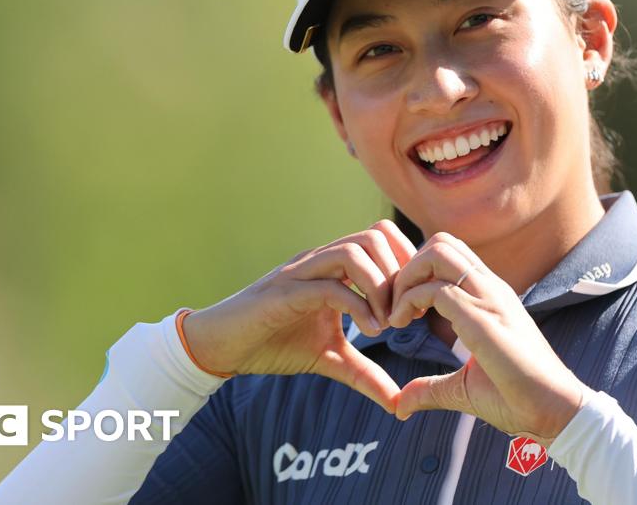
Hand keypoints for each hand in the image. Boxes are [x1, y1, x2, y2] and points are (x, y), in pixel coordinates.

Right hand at [182, 220, 416, 413]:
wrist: (221, 346)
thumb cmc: (273, 343)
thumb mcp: (330, 359)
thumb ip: (364, 374)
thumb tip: (397, 402)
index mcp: (334, 267)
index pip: (382, 238)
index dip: (406, 267)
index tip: (415, 309)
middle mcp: (320, 260)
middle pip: (375, 235)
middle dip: (399, 274)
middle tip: (406, 316)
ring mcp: (302, 272)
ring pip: (354, 251)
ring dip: (381, 286)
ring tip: (387, 324)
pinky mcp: (285, 292)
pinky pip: (329, 286)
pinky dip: (358, 305)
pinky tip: (370, 331)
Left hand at [388, 232, 590, 445]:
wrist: (553, 410)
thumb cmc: (517, 398)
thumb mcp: (464, 387)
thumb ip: (431, 388)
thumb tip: (401, 404)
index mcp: (491, 297)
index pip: (451, 256)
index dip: (419, 273)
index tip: (407, 308)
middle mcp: (490, 288)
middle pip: (441, 242)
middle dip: (407, 266)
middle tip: (396, 305)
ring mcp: (488, 298)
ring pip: (437, 253)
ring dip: (406, 277)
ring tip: (398, 314)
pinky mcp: (481, 318)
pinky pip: (435, 289)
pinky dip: (408, 301)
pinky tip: (403, 325)